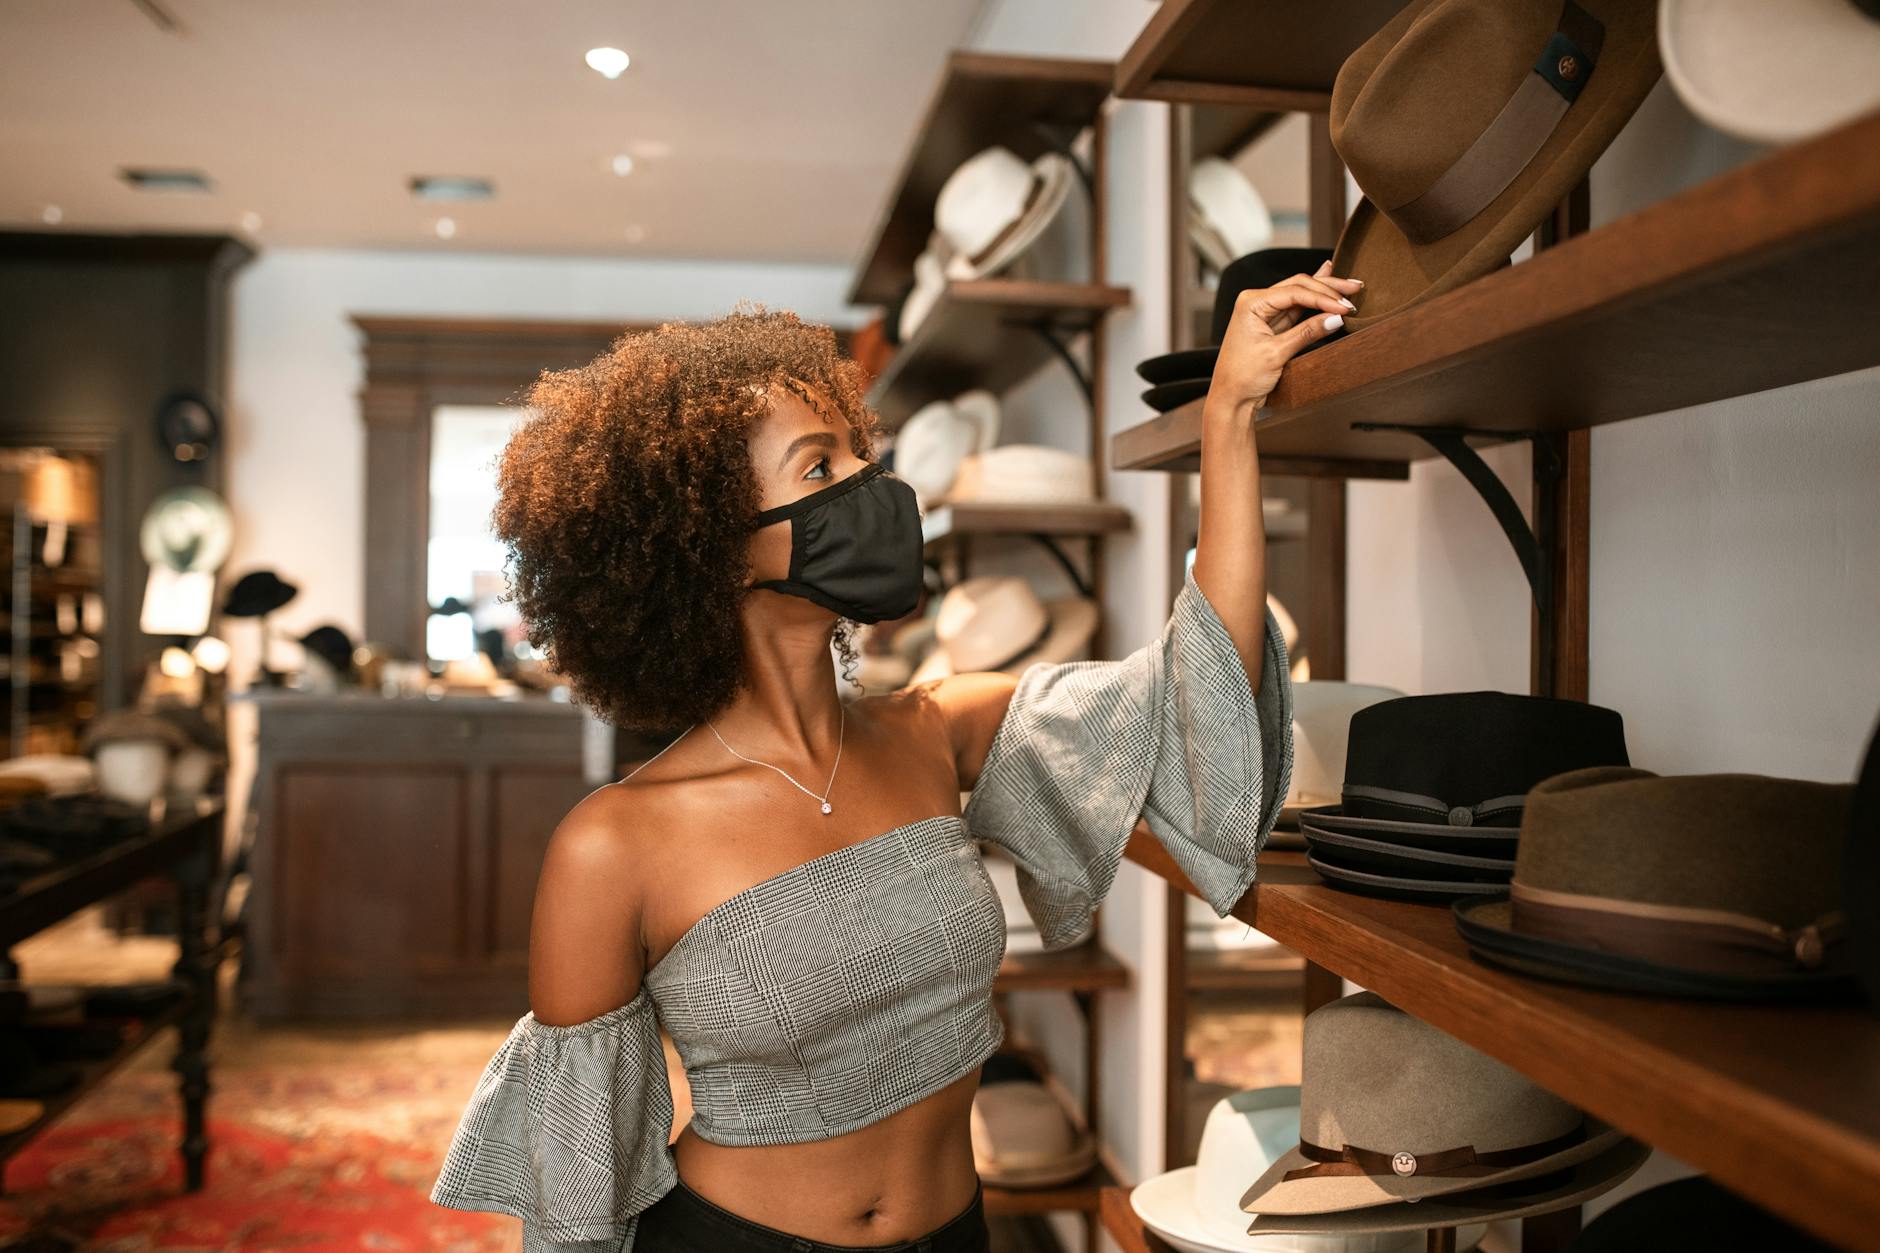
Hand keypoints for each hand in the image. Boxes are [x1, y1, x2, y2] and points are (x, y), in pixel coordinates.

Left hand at [1205, 260, 1361, 420]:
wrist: (1231, 399)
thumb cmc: (1243, 377)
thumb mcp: (1277, 353)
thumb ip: (1307, 332)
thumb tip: (1336, 318)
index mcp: (1252, 303)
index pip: (1294, 291)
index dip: (1323, 298)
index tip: (1345, 307)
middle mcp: (1256, 302)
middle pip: (1299, 286)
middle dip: (1328, 288)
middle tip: (1355, 289)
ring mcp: (1265, 312)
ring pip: (1301, 295)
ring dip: (1325, 293)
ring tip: (1351, 287)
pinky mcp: (1273, 324)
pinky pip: (1298, 308)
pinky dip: (1316, 302)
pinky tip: (1329, 285)